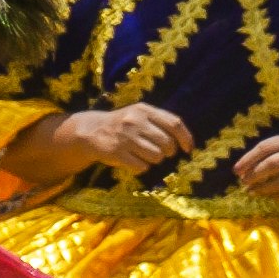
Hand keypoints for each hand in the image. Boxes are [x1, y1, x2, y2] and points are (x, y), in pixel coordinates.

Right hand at [60, 103, 194, 178]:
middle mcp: (134, 122)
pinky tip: (133, 161)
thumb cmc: (123, 124)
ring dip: (154, 160)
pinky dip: (141, 167)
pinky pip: (141, 167)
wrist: (90, 130)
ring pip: (156, 156)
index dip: (186, 138)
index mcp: (144, 110)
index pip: (174, 124)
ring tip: (144, 155)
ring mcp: (124, 137)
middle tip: (162, 152)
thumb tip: (187, 142)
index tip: (188, 149)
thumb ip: (162, 122)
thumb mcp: (140, 114)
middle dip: (168, 152)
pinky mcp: (116, 152)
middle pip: (167, 143)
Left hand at [239, 131, 278, 200]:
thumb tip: (243, 167)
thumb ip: (270, 149)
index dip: (247, 159)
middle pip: (272, 164)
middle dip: (254, 175)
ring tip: (251, 191)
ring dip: (263, 189)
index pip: (265, 147)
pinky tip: (271, 197)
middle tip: (243, 181)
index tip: (235, 171)